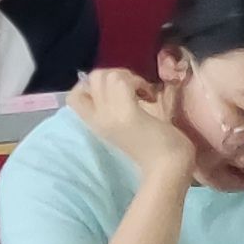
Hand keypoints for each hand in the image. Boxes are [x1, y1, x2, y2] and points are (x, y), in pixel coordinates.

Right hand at [66, 66, 187, 172]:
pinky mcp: (126, 114)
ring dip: (128, 77)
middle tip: (135, 91)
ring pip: (103, 75)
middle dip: (115, 74)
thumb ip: (119, 110)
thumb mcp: (129, 127)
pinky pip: (121, 81)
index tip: (117, 91)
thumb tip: (124, 88)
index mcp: (96, 124)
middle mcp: (98, 119)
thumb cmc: (156, 150)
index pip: (74, 95)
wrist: (169, 169)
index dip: (94, 84)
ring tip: (143, 94)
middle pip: (90, 78)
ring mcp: (110, 116)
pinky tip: (150, 98)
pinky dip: (138, 82)